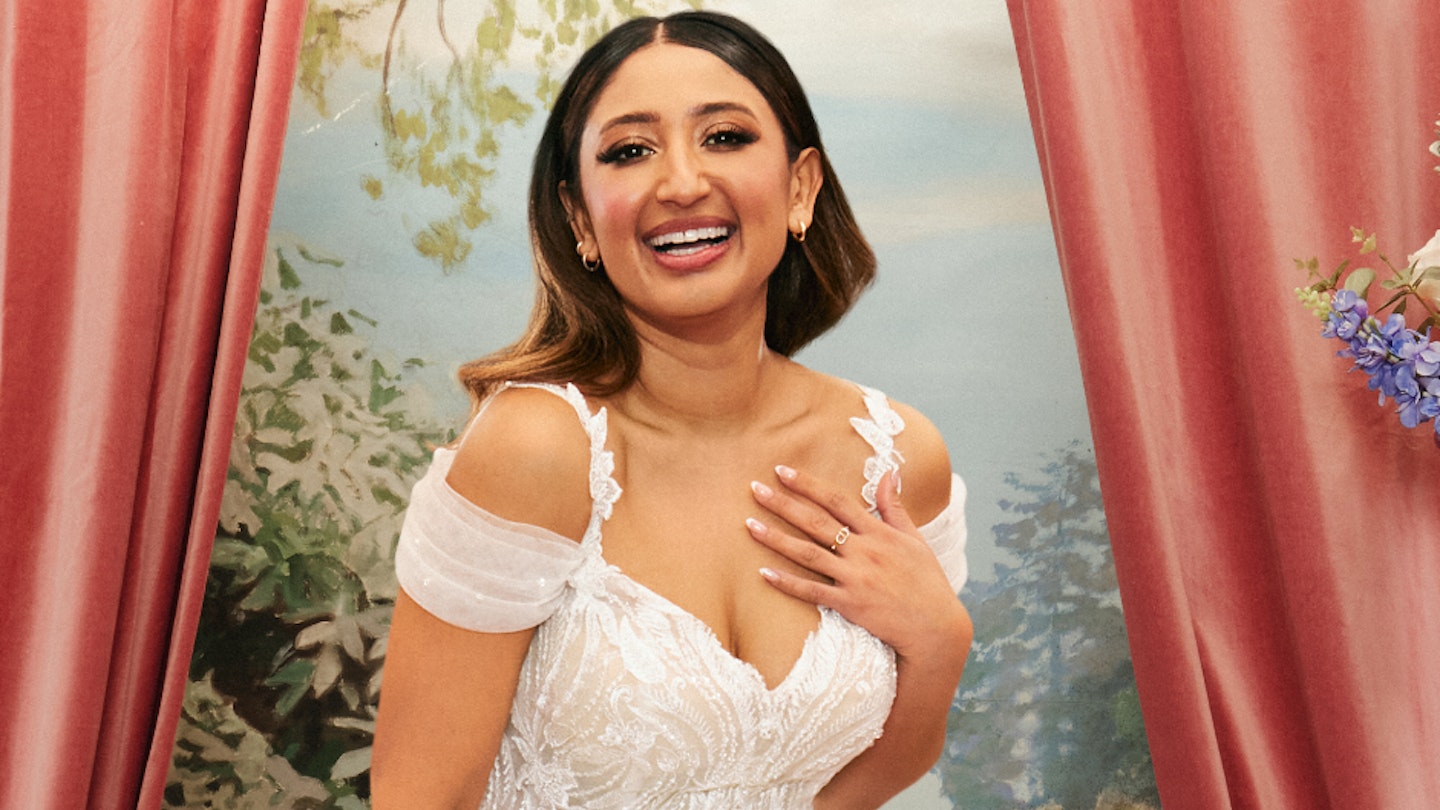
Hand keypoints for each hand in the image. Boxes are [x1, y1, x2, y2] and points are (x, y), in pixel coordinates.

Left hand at [746, 465, 966, 660]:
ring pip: (808, 554)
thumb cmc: (927, 582)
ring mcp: (856, 578)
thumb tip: (889, 472)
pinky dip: (788, 583)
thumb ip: (894, 507)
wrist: (935, 627)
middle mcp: (864, 551)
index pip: (837, 501)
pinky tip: (764, 573)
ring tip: (749, 525)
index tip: (783, 470)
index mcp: (879, 533)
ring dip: (776, 539)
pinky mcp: (850, 604)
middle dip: (784, 503)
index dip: (808, 484)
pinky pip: (812, 591)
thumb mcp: (915, 539)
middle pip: (816, 522)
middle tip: (754, 489)